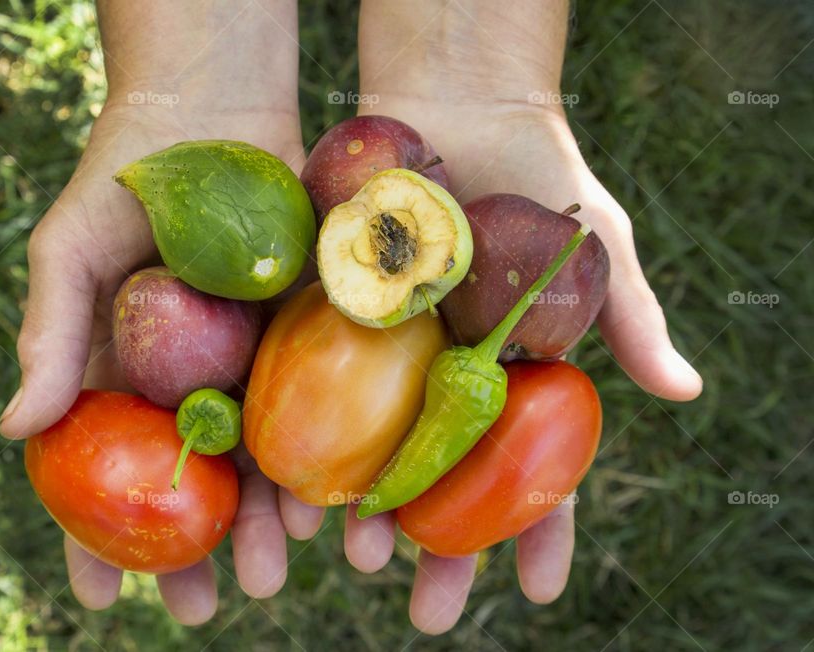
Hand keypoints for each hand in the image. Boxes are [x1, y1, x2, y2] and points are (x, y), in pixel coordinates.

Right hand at [0, 93, 317, 622]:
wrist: (213, 112)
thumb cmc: (123, 179)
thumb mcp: (69, 252)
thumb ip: (49, 336)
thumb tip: (17, 429)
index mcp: (128, 376)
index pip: (108, 472)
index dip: (99, 536)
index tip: (104, 596)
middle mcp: (193, 383)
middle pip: (191, 484)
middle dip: (194, 550)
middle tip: (201, 608)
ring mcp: (256, 363)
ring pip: (260, 461)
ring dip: (262, 524)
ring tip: (268, 575)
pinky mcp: (314, 336)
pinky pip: (321, 411)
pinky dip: (321, 460)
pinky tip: (324, 507)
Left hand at [353, 0, 702, 631]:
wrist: (456, 104)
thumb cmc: (538, 176)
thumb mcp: (592, 246)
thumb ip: (630, 317)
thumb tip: (685, 391)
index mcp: (511, 381)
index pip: (530, 472)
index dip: (539, 532)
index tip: (540, 593)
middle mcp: (445, 382)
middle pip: (443, 482)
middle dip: (440, 550)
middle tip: (429, 613)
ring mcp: (384, 359)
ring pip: (372, 453)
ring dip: (365, 511)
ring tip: (356, 561)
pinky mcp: (326, 322)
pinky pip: (309, 394)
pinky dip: (302, 443)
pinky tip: (292, 491)